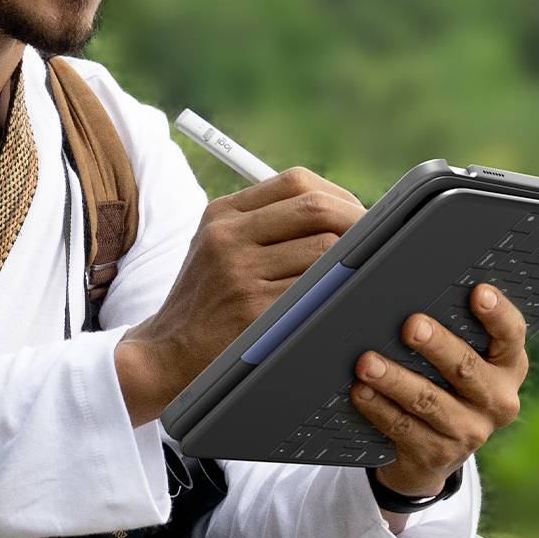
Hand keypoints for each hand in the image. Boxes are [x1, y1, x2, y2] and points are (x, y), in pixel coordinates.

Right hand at [117, 166, 366, 425]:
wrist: (165, 355)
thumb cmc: (204, 303)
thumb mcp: (216, 249)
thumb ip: (264, 224)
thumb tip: (341, 212)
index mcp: (221, 214)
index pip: (296, 182)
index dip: (337, 195)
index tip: (355, 216)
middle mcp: (227, 237)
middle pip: (315, 208)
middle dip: (356, 223)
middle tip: (372, 245)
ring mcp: (239, 274)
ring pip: (324, 250)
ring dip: (349, 263)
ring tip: (352, 277)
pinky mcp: (253, 310)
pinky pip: (316, 290)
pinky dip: (336, 293)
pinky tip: (338, 301)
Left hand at [350, 284, 526, 500]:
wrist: (432, 455)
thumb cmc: (445, 388)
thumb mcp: (461, 365)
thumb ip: (454, 334)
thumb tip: (412, 294)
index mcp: (508, 367)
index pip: (511, 335)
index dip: (498, 314)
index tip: (479, 292)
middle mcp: (497, 401)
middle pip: (466, 368)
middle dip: (436, 345)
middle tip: (411, 325)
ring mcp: (469, 432)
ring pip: (428, 400)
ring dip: (395, 379)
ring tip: (367, 362)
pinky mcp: (437, 454)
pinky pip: (403, 427)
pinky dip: (378, 407)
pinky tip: (361, 391)